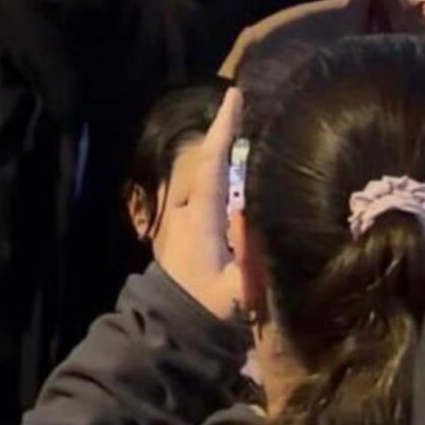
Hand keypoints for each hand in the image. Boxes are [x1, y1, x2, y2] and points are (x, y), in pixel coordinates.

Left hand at [156, 86, 243, 320]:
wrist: (175, 327)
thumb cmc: (209, 310)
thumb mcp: (236, 292)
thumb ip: (248, 256)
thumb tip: (249, 210)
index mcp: (201, 219)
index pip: (211, 165)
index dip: (223, 131)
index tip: (235, 97)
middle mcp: (187, 210)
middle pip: (207, 161)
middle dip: (225, 132)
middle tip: (247, 102)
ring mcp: (183, 217)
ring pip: (205, 174)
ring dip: (222, 149)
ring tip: (246, 124)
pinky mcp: (185, 226)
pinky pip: (206, 188)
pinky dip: (219, 169)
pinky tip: (237, 165)